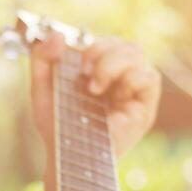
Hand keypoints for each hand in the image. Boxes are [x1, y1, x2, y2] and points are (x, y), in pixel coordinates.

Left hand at [29, 30, 162, 158]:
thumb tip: (56, 35)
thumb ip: (42, 59)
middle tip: (86, 74)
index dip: (96, 45)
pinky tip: (114, 96)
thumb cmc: (57, 126)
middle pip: (126, 45)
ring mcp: (135, 92)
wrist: (65, 155)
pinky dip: (131, 78)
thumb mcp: (42, 89)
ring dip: (113, 64)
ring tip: (95, 89)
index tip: (80, 64)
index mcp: (102, 71)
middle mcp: (122, 79)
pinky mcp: (145, 108)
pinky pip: (149, 77)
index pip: (111, 43)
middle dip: (103, 52)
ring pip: (138, 54)